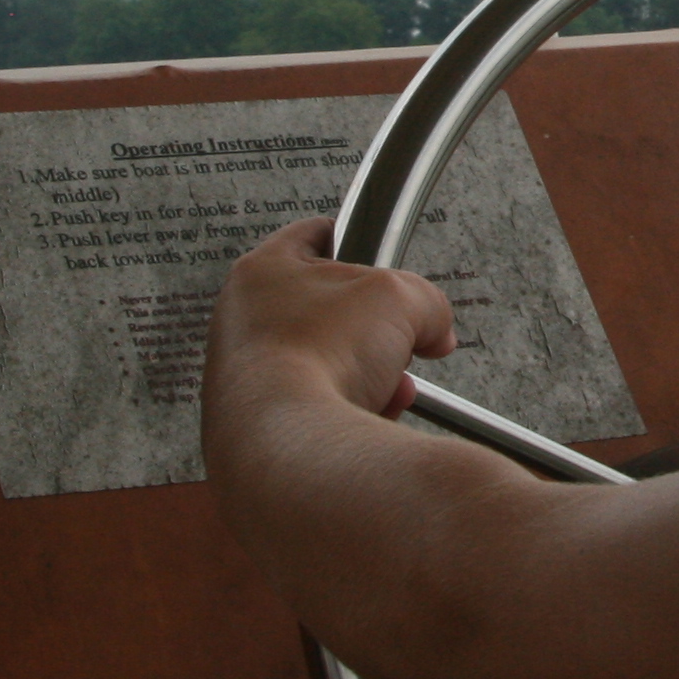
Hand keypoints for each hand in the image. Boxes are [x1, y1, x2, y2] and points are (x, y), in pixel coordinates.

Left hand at [210, 215, 458, 422]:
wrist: (291, 443)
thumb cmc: (320, 355)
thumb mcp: (401, 298)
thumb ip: (426, 301)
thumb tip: (435, 328)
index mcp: (262, 272)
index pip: (313, 236)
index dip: (355, 240)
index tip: (376, 255)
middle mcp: (242, 323)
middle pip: (327, 310)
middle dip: (374, 328)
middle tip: (400, 336)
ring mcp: (244, 379)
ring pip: (326, 365)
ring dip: (368, 375)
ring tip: (393, 385)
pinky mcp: (258, 426)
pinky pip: (317, 410)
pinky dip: (350, 412)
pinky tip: (374, 415)